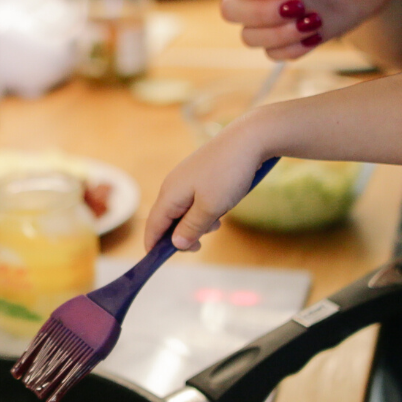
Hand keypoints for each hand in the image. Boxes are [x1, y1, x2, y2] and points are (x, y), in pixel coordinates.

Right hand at [145, 118, 270, 251]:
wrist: (248, 139)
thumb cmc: (228, 174)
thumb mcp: (211, 208)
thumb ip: (191, 228)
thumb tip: (174, 244)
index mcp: (169, 194)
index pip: (153, 226)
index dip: (153, 246)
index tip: (158, 263)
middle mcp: (172, 185)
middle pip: (167, 220)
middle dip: (181, 236)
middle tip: (201, 244)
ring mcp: (185, 178)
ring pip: (182, 211)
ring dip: (196, 223)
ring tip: (217, 223)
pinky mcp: (199, 174)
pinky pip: (193, 200)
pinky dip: (203, 210)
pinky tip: (221, 208)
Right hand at [218, 0, 401, 59]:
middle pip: (231, 9)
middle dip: (261, 13)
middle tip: (299, 5)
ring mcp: (273, 13)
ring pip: (249, 37)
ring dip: (279, 35)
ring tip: (315, 20)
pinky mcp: (291, 35)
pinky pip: (274, 54)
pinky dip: (293, 49)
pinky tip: (318, 33)